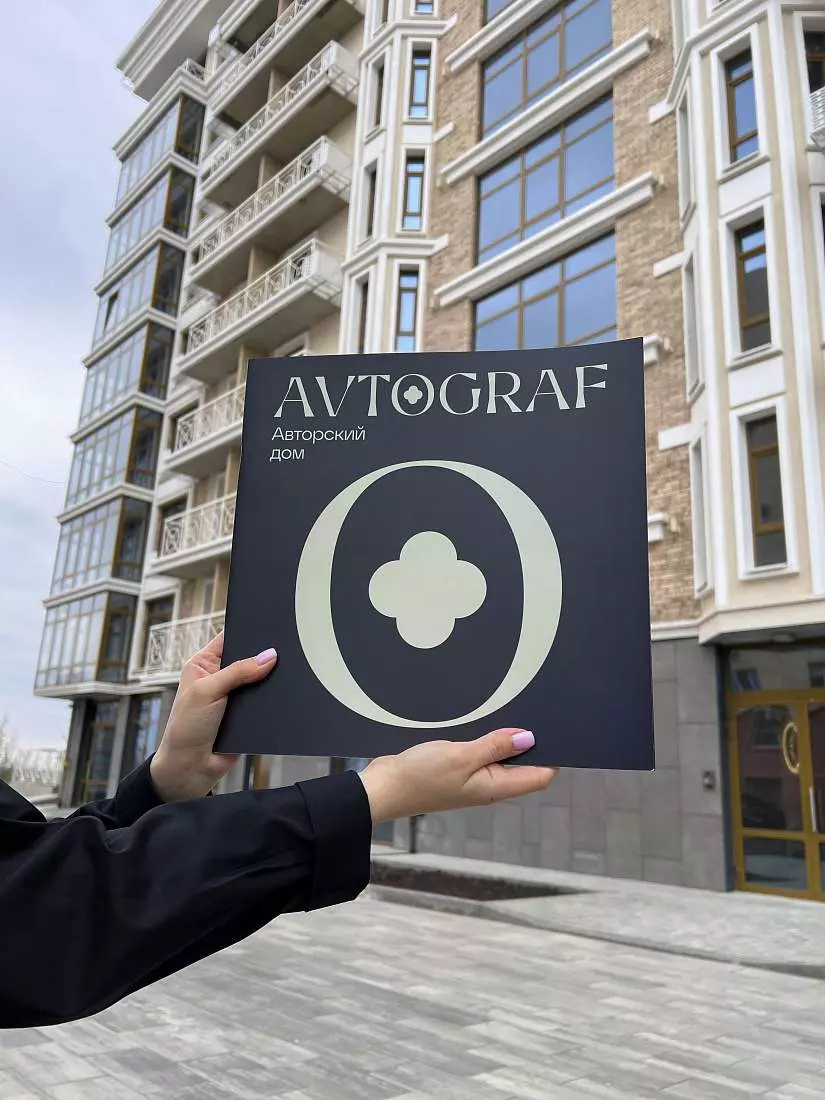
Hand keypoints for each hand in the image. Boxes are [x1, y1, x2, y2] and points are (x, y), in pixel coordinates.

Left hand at [149, 633, 277, 801]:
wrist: (190, 769)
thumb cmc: (185, 728)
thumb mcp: (207, 692)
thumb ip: (238, 672)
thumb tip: (269, 656)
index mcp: (204, 664)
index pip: (230, 638)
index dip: (248, 631)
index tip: (271, 625)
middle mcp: (221, 677)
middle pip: (249, 659)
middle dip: (264, 658)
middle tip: (284, 652)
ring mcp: (235, 696)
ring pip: (260, 681)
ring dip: (269, 682)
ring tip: (289, 673)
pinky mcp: (248, 715)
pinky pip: (266, 702)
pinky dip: (273, 701)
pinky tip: (285, 696)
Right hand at [359, 729, 555, 823]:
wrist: (383, 787)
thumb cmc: (420, 776)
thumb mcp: (461, 756)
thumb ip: (495, 746)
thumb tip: (529, 738)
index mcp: (495, 787)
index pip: (538, 776)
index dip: (552, 755)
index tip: (557, 729)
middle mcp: (488, 785)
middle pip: (522, 766)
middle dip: (531, 743)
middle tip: (534, 712)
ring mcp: (472, 778)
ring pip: (501, 757)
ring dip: (506, 739)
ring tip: (511, 711)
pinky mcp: (457, 769)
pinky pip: (481, 753)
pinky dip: (486, 739)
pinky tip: (483, 722)